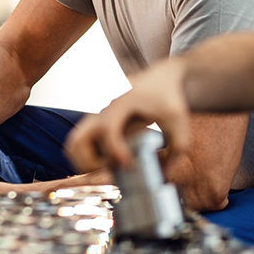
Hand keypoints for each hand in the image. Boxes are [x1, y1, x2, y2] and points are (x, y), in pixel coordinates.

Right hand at [65, 60, 191, 172]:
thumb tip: (162, 173)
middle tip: (112, 167)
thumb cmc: (168, 99)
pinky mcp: (97, 122)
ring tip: (108, 165)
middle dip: (89, 162)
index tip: (128, 163)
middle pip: (77, 139)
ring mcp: (97, 116)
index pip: (108, 129)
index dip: (114, 150)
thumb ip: (175, 151)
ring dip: (85, 161)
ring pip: (73, 143)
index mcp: (123, 105)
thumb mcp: (179, 124)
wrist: (159, 80)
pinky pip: (80, 142)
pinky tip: (109, 159)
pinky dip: (87, 156)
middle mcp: (104, 111)